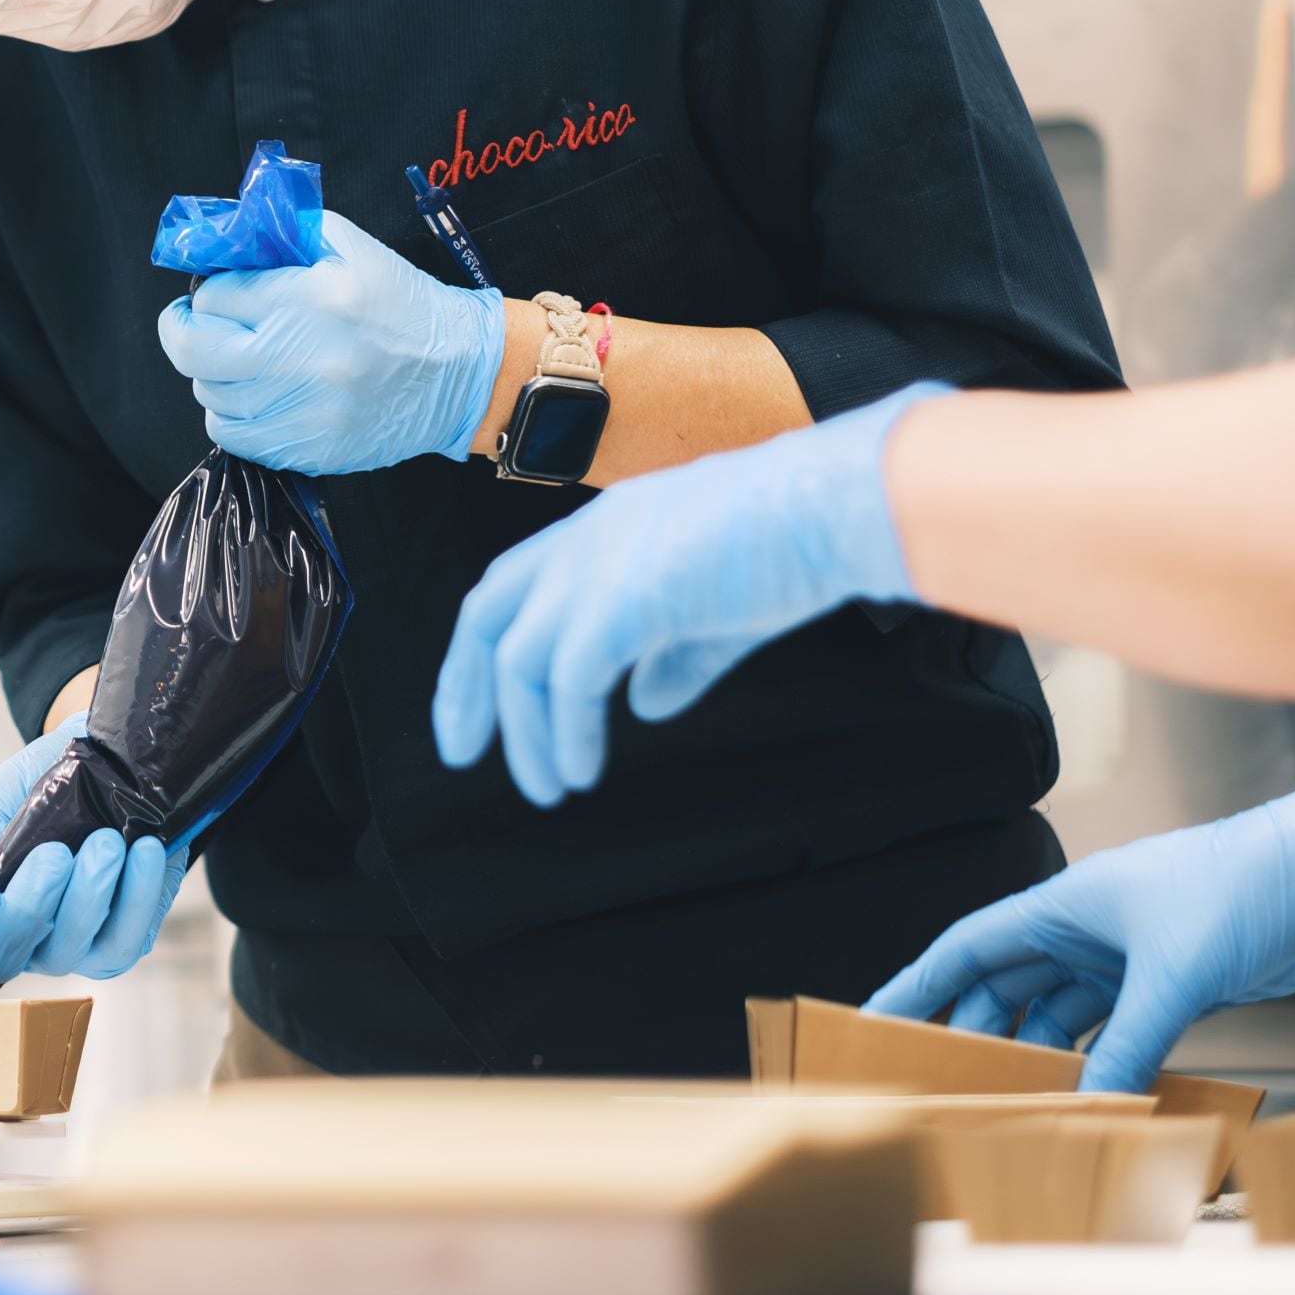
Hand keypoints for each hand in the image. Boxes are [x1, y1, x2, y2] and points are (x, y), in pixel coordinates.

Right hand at [0, 721, 189, 985]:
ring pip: (68, 951)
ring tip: (107, 841)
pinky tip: (143, 850)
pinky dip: (138, 895)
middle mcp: (19, 938)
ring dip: (88, 897)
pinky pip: (126, 937)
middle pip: (5, 960)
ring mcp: (71, 944)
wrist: (105, 756)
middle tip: (53, 854)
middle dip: (28, 910)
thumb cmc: (39, 783)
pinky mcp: (123, 937)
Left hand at [155, 211, 504, 475]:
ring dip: (211, 373)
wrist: (458, 372)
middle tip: (187, 321)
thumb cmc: (402, 304)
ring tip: (236, 358)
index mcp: (311, 298)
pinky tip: (251, 395)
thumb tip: (226, 236)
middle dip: (181, 330)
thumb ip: (286, 232)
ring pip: (209, 394)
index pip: (215, 296)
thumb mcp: (351, 246)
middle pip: (194, 349)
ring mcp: (304, 410)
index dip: (209, 291)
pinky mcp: (309, 448)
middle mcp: (302, 357)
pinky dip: (228, 414)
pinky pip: (232, 436)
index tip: (217, 291)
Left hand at [432, 384, 940, 806]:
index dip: (482, 650)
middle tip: (462, 753)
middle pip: (487, 615)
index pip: (509, 590)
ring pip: (521, 659)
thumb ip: (671, 654)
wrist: (833, 507)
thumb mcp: (713, 608)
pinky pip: (566, 679)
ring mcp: (598, 566)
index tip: (476, 709)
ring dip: (527, 732)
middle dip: (465, 687)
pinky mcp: (624, 598)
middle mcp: (582, 543)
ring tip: (549, 787)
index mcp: (597, 533)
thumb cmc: (789, 549)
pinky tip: (582, 769)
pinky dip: (565, 731)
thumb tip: (644, 704)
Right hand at [868, 764, 1294, 1091]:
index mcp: (1063, 905)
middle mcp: (1086, 930)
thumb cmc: (1245, 882)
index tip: (876, 1019)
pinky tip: (1095, 1090)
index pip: (967, 947)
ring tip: (1017, 1097)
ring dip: (1039, 1052)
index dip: (918, 985)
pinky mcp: (1169, 983)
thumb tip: (1098, 1101)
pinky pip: (1115, 1029)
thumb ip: (1131, 1042)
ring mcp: (1127, 958)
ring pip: (1058, 1012)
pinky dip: (1101, 1059)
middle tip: (945, 1079)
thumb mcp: (1175, 971)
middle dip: (974, 1032)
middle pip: (1006, 987)